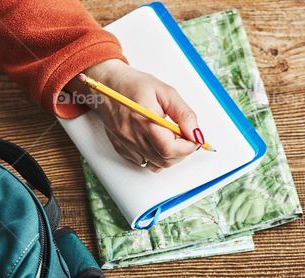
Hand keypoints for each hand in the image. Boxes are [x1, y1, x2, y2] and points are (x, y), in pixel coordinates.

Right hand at [75, 59, 200, 171]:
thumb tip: (196, 134)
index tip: (194, 138)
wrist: (107, 84)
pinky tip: (155, 141)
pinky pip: (144, 163)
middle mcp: (132, 136)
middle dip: (181, 152)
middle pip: (165, 160)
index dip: (188, 147)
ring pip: (156, 165)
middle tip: (183, 136)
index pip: (170, 149)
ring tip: (169, 138)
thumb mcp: (165, 92)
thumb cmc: (134, 85)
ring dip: (169, 156)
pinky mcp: (121, 149)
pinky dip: (155, 157)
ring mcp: (126, 145)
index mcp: (144, 121)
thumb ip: (184, 114)